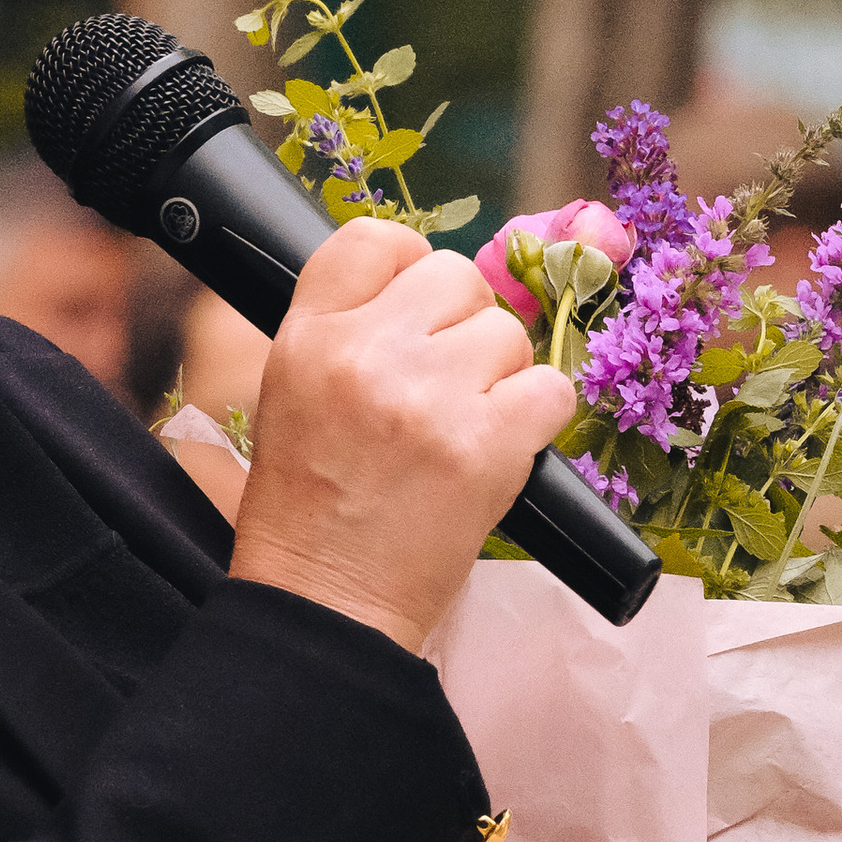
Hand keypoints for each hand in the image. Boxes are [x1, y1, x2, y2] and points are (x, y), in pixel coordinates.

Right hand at [226, 219, 576, 652]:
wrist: (328, 603)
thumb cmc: (310, 509)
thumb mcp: (291, 395)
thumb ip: (351, 329)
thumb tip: (434, 287)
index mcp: (309, 336)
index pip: (375, 238)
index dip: (408, 268)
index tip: (416, 313)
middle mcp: (368, 354)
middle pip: (454, 275)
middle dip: (459, 326)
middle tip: (439, 387)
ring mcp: (431, 398)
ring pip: (507, 333)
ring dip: (499, 377)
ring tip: (459, 429)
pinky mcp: (487, 445)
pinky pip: (551, 388)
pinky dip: (537, 419)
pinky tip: (499, 448)